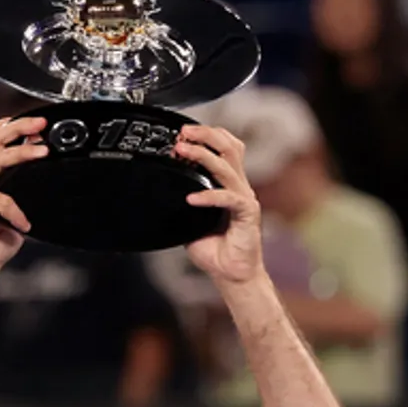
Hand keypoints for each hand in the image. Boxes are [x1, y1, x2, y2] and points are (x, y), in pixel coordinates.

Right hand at [0, 116, 48, 272]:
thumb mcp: (14, 207)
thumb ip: (22, 188)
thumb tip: (45, 171)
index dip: (12, 125)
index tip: (38, 124)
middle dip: (20, 126)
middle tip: (41, 124)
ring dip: (22, 153)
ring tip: (43, 152)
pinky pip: (1, 200)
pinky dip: (17, 212)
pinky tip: (25, 225)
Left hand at [175, 124, 264, 286]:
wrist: (231, 274)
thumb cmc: (215, 250)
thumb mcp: (190, 221)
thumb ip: (182, 204)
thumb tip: (159, 194)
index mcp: (228, 185)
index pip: (226, 147)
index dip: (206, 136)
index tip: (182, 134)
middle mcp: (239, 187)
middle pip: (229, 146)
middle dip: (205, 134)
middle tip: (183, 133)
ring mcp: (244, 198)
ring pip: (227, 166)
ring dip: (202, 155)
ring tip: (182, 151)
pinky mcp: (248, 214)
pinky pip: (228, 198)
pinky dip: (208, 196)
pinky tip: (191, 199)